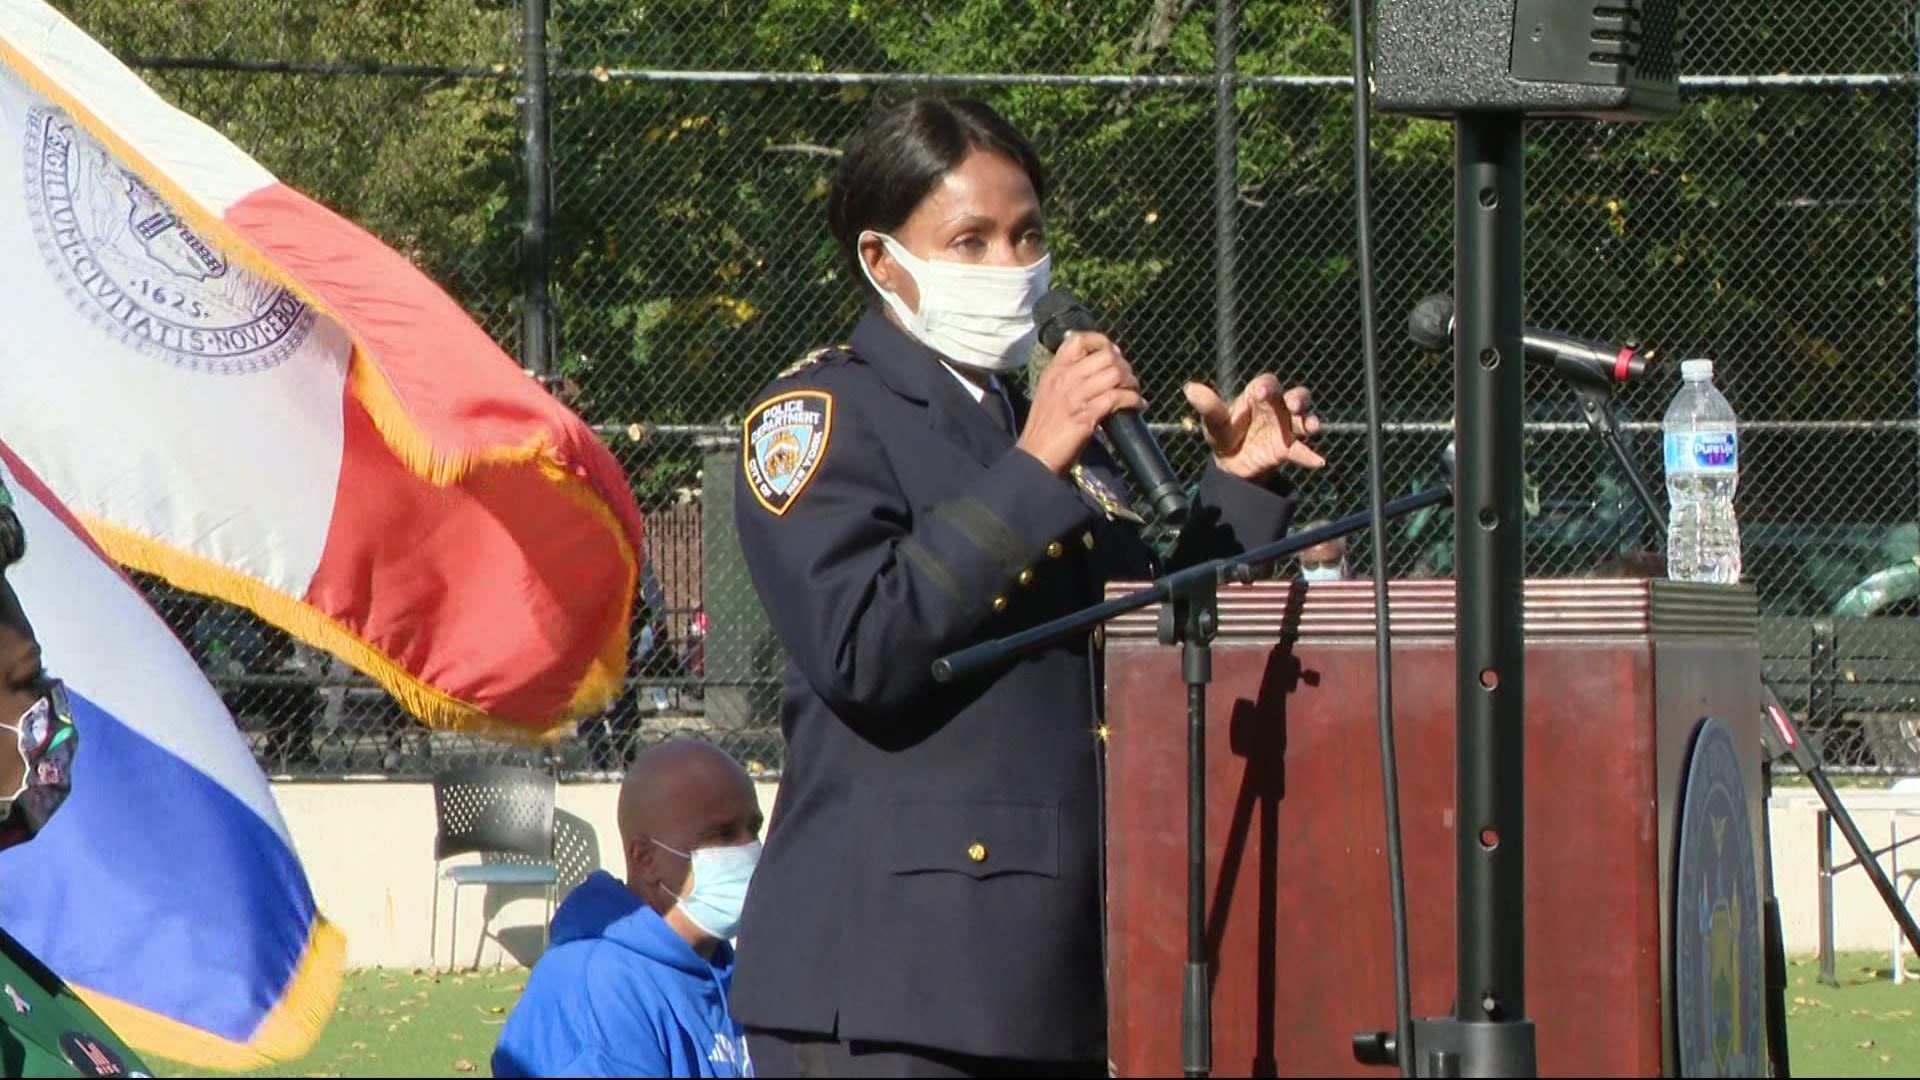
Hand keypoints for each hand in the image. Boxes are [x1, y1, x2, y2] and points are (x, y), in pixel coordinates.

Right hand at [1017, 331, 1146, 475]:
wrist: (1035, 457)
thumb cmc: (1044, 429)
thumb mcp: (1050, 394)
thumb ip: (1069, 379)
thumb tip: (1100, 370)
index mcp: (1054, 371)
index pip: (1078, 339)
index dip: (1101, 342)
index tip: (1113, 354)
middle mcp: (1064, 378)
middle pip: (1105, 355)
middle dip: (1124, 365)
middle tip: (1128, 379)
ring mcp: (1075, 396)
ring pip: (1114, 373)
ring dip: (1131, 382)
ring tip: (1134, 391)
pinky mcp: (1086, 415)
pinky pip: (1118, 398)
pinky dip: (1133, 400)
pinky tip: (1138, 405)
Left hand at [1182, 375, 1325, 479]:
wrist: (1231, 463)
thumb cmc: (1224, 434)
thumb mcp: (1213, 423)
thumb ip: (1208, 407)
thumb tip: (1190, 388)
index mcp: (1256, 396)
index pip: (1266, 384)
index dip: (1266, 386)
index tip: (1261, 393)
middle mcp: (1276, 408)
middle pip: (1294, 396)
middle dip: (1298, 399)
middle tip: (1294, 405)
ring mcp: (1285, 427)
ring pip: (1303, 419)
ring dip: (1309, 421)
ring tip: (1312, 427)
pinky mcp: (1288, 448)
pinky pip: (1302, 450)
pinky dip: (1310, 455)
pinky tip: (1318, 462)